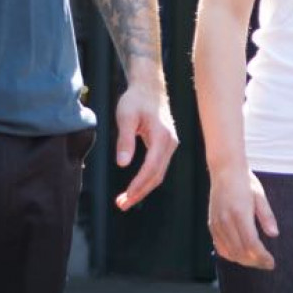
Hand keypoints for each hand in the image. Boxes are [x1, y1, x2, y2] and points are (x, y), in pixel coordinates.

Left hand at [112, 83, 178, 210]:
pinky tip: (134, 187)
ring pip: (159, 173)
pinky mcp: (166, 145)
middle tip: (121, 204)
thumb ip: (125, 140)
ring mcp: (170, 145)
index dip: (139, 184)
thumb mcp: (125, 117)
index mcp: (162, 136)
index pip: (151, 167)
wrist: (149, 87)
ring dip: (143, 188)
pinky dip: (146, 179)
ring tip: (125, 200)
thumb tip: (122, 164)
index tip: (126, 196)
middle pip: (157, 175)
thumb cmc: (136, 100)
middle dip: (140, 192)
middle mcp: (170, 143)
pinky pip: (158, 167)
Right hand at [208, 167, 277, 269]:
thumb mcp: (260, 196)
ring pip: (230, 252)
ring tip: (256, 261)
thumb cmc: (245, 181)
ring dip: (244, 261)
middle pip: (240, 252)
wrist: (225, 170)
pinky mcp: (212, 225)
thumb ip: (267, 216)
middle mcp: (226, 221)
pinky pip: (220, 247)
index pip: (251, 244)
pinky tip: (242, 255)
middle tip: (267, 263)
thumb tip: (274, 234)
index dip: (262, 257)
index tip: (271, 262)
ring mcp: (216, 224)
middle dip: (255, 262)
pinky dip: (231, 255)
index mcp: (239, 213)